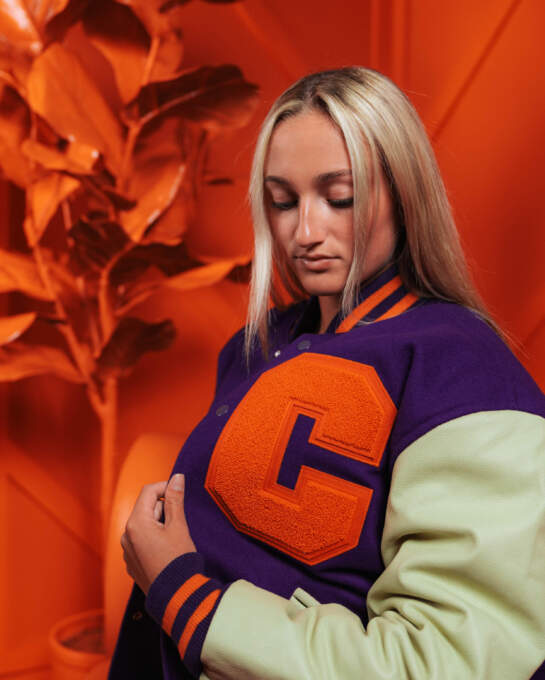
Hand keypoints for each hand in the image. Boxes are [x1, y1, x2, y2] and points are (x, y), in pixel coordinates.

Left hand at [121, 473, 195, 594]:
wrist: (176, 596)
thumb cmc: (178, 560)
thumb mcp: (179, 526)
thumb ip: (175, 499)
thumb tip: (176, 477)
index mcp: (136, 523)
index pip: (149, 491)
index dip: (165, 487)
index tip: (180, 493)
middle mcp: (126, 535)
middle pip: (145, 508)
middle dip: (163, 509)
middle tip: (180, 522)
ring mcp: (127, 551)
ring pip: (143, 525)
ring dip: (159, 524)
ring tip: (174, 538)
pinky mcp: (131, 563)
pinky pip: (141, 541)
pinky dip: (153, 538)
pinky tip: (167, 551)